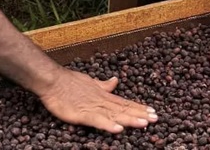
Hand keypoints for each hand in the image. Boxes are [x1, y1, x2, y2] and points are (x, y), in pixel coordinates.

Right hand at [37, 65, 157, 133]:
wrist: (52, 81)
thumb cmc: (69, 82)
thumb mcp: (90, 83)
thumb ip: (104, 85)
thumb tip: (115, 80)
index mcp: (104, 96)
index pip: (125, 102)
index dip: (139, 107)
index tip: (152, 111)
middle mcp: (102, 101)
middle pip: (124, 109)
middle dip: (140, 114)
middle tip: (156, 118)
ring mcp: (93, 107)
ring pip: (115, 115)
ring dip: (130, 119)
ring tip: (145, 123)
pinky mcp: (82, 114)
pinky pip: (97, 121)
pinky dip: (108, 125)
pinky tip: (119, 129)